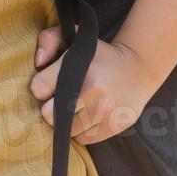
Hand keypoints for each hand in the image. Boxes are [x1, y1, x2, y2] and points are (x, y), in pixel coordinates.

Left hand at [30, 24, 163, 144]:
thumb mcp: (73, 37)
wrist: (138, 68)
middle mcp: (94, 90)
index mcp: (79, 66)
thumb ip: (48, 40)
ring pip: (67, 130)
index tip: (48, 85)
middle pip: (50, 115)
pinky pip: (84, 138)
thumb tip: (38, 62)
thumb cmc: (99, 54)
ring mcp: (105, 111)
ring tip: (76, 108)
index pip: (39, 87)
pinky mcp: (114, 125)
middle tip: (60, 100)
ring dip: (67, 122)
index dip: (40, 88)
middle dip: (50, 108)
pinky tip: (88, 116)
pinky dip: (82, 131)